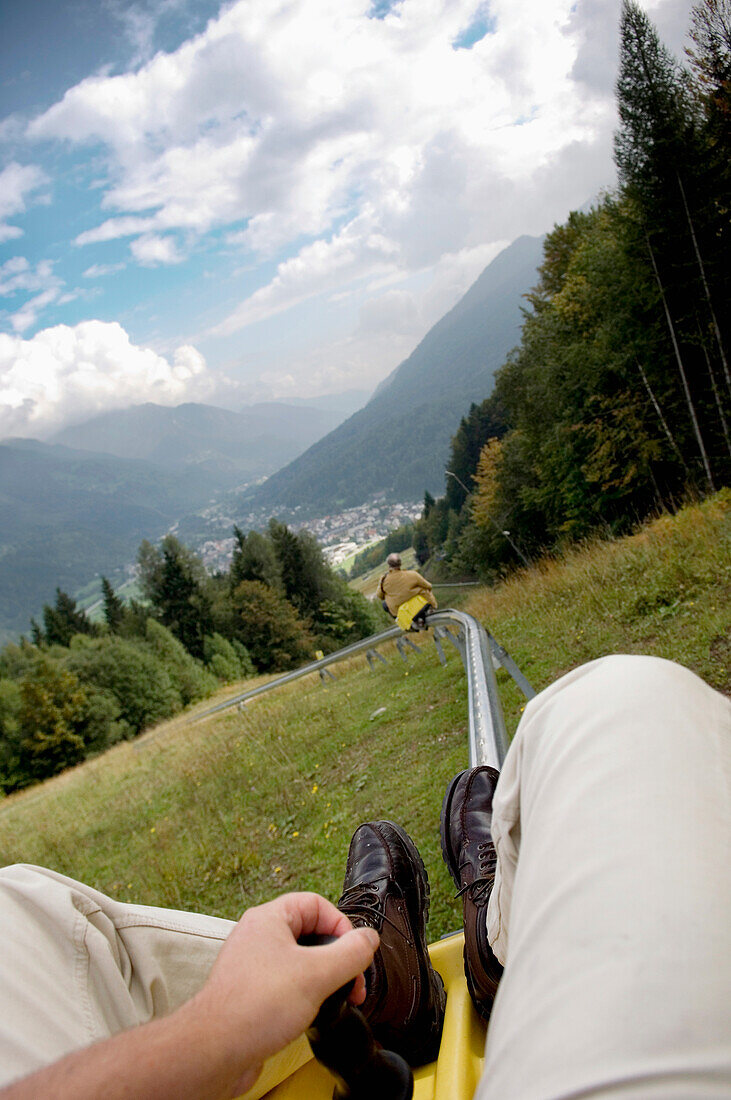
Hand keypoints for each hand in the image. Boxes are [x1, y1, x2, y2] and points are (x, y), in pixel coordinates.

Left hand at [188, 892, 379, 1095]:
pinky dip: (306, 995)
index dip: (340, 925)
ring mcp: (253, 966)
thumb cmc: (255, 1007)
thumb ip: (350, 953)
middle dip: (336, 956)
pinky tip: (314, 1013)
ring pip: (300, 961)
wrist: (215, 1052)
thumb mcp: (317, 974)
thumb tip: (369, 938)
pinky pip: (287, 984)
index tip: (355, 951)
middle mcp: (258, 937)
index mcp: (268, 919)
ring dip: (324, 978)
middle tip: (352, 981)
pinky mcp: (251, 994)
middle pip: (310, 933)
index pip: (315, 904)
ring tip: (337, 1000)